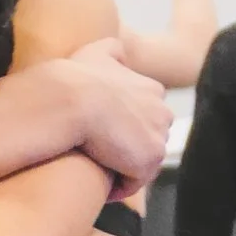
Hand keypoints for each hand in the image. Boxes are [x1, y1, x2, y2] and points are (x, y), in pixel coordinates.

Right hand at [58, 44, 173, 187]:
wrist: (72, 99)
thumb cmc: (77, 78)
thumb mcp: (96, 52)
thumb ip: (112, 49)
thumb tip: (118, 48)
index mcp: (153, 90)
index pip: (143, 120)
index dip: (120, 132)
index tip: (98, 137)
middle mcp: (163, 112)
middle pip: (145, 143)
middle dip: (125, 152)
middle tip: (96, 156)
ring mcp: (159, 137)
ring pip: (140, 165)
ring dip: (120, 171)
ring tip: (95, 170)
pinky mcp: (149, 159)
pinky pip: (133, 183)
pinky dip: (116, 186)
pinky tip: (96, 181)